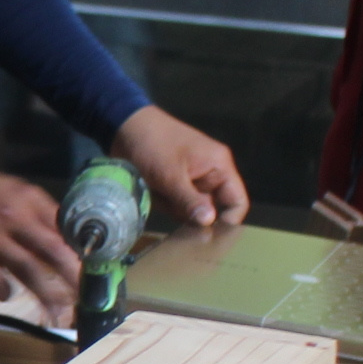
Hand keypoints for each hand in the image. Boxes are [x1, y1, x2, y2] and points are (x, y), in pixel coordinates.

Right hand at [0, 166, 80, 322]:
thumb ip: (34, 209)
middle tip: (86, 296)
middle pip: (53, 252)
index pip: (63, 226)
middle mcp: (13, 219)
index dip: (79, 248)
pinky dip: (5, 291)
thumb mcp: (8, 189)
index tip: (90, 266)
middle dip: (73, 276)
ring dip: (46, 294)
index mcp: (26, 199)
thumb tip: (59, 234)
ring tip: (57, 310)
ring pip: (28, 272)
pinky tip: (6, 294)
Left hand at [110, 106, 248, 229]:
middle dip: (191, 214)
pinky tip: (152, 193)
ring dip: (173, 208)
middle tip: (173, 212)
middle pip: (211, 210)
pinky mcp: (175, 186)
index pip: (237, 201)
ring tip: (157, 193)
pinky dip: (164, 203)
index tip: (209, 235)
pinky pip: (175, 205)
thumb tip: (209, 223)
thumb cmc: (153, 145)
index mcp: (219, 167)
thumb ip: (190, 201)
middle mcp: (210, 176)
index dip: (228, 220)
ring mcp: (192, 182)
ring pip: (190, 210)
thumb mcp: (171, 175)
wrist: (124, 128)